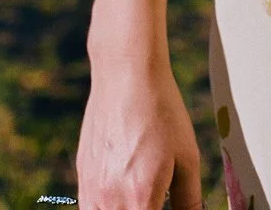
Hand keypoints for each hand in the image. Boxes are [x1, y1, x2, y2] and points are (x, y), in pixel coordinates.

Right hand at [73, 55, 203, 209]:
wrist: (125, 74)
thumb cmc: (161, 112)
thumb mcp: (187, 157)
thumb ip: (189, 200)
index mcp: (139, 198)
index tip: (167, 204)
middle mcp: (108, 200)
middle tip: (158, 199)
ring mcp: (90, 189)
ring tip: (141, 198)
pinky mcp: (82, 176)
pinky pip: (89, 207)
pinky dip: (106, 207)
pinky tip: (124, 193)